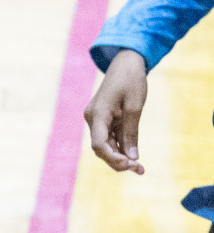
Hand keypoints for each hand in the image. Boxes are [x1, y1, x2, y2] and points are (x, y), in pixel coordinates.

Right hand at [83, 49, 147, 173]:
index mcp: (97, 114)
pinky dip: (121, 146)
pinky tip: (133, 155)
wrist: (126, 63)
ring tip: (139, 167)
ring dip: (121, 156)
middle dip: (118, 161)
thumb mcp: (135, 107)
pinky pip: (110, 137)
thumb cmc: (131, 81)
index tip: (130, 165)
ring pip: (106, 145)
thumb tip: (132, 157)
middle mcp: (93, 119)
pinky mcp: (103, 119)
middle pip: (101, 148)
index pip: (99, 144)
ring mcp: (97, 119)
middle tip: (140, 170)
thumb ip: (131, 132)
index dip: (113, 158)